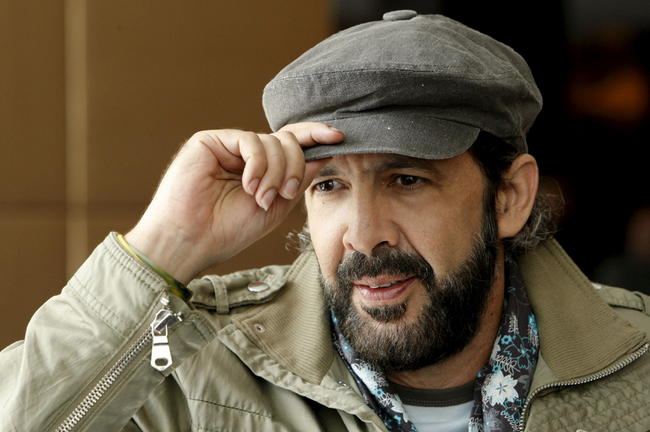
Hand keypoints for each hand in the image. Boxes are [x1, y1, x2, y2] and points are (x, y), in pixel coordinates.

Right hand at [125, 122, 343, 282]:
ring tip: (260, 197)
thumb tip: (323, 154)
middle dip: (295, 167)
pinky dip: (258, 164)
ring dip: (276, 172)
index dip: (315, 137)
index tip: (339, 137)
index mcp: (261, 169)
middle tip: (284, 194)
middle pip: (288, 142)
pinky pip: (250, 140)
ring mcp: (228, 146)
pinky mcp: (210, 141)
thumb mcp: (276, 206)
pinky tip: (248, 184)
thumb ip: (298, 179)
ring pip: (272, 141)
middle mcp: (246, 155)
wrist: (191, 241)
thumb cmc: (228, 230)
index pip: (292, 145)